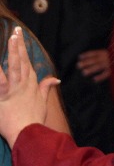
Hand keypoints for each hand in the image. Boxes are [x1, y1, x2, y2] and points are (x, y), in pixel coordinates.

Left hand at [0, 27, 59, 147]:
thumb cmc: (34, 120)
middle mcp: (24, 84)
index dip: (24, 49)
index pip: (27, 63)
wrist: (29, 133)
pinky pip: (1, 81)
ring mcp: (15, 89)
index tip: (20, 37)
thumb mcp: (42, 103)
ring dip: (12, 52)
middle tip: (16, 31)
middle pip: (21, 61)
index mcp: (31, 85)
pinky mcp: (5, 96)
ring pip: (13, 67)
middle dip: (18, 45)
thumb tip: (55, 78)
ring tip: (10, 39)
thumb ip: (46, 88)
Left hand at [78, 49, 110, 81]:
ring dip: (91, 69)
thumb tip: (84, 58)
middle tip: (78, 65)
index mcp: (104, 53)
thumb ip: (98, 55)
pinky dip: (100, 77)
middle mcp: (106, 58)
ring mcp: (109, 64)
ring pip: (99, 66)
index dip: (86, 55)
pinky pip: (105, 74)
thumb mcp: (107, 54)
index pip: (93, 53)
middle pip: (94, 60)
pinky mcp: (112, 71)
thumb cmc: (113, 58)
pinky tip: (94, 79)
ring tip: (83, 72)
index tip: (79, 57)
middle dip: (86, 62)